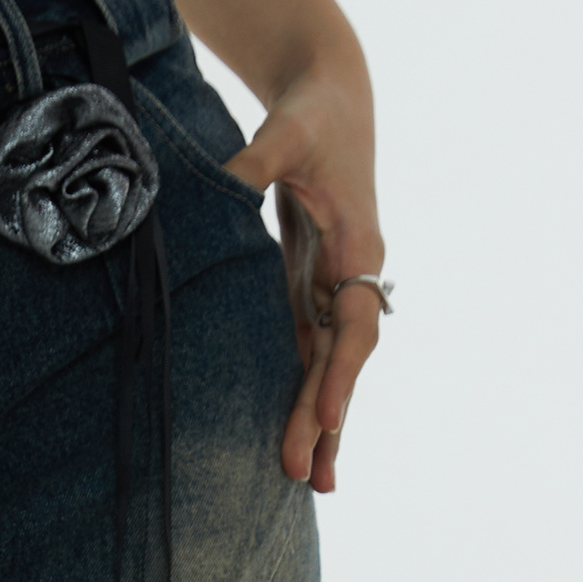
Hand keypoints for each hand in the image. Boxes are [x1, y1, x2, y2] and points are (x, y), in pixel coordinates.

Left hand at [221, 58, 384, 495]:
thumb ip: (259, 159)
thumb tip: (223, 185)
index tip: (329, 413)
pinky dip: (306, 395)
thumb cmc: (312, 112)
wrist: (329, 97)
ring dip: (321, 422)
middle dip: (324, 416)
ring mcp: (331, 287)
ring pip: (327, 366)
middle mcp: (353, 276)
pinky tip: (299, 442)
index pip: (354, 322)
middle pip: (339, 360)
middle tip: (304, 474)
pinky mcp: (308, 288)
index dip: (341, 370)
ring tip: (312, 484)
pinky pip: (309, 352)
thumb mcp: (288, 129)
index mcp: (359, 244)